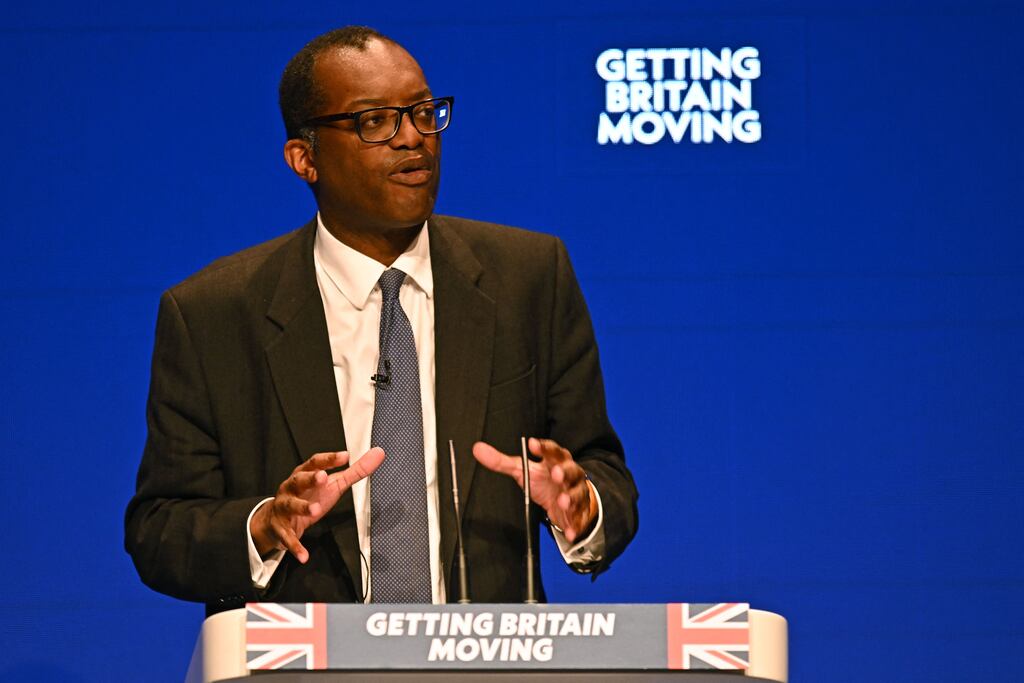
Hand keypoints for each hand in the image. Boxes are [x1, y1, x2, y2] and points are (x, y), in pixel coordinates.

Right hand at [251, 448, 384, 562]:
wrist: (277, 518)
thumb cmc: (309, 496)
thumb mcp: (333, 483)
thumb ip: (356, 470)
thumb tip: (378, 454)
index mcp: (304, 474)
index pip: (315, 462)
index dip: (329, 459)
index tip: (345, 456)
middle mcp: (291, 488)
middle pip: (299, 480)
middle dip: (310, 478)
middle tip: (323, 477)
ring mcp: (284, 507)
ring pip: (291, 505)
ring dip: (302, 507)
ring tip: (315, 510)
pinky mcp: (281, 528)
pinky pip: (288, 537)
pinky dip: (296, 546)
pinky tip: (304, 555)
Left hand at [472, 438, 596, 542]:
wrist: (566, 499)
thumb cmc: (544, 480)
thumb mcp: (523, 470)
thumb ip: (501, 461)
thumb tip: (478, 449)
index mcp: (555, 460)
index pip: (551, 450)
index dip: (543, 447)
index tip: (532, 444)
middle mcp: (569, 474)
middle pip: (570, 470)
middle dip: (564, 472)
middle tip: (555, 473)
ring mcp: (575, 493)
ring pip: (577, 494)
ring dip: (570, 497)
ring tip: (562, 501)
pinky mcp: (578, 512)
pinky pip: (579, 519)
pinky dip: (575, 526)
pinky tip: (570, 533)